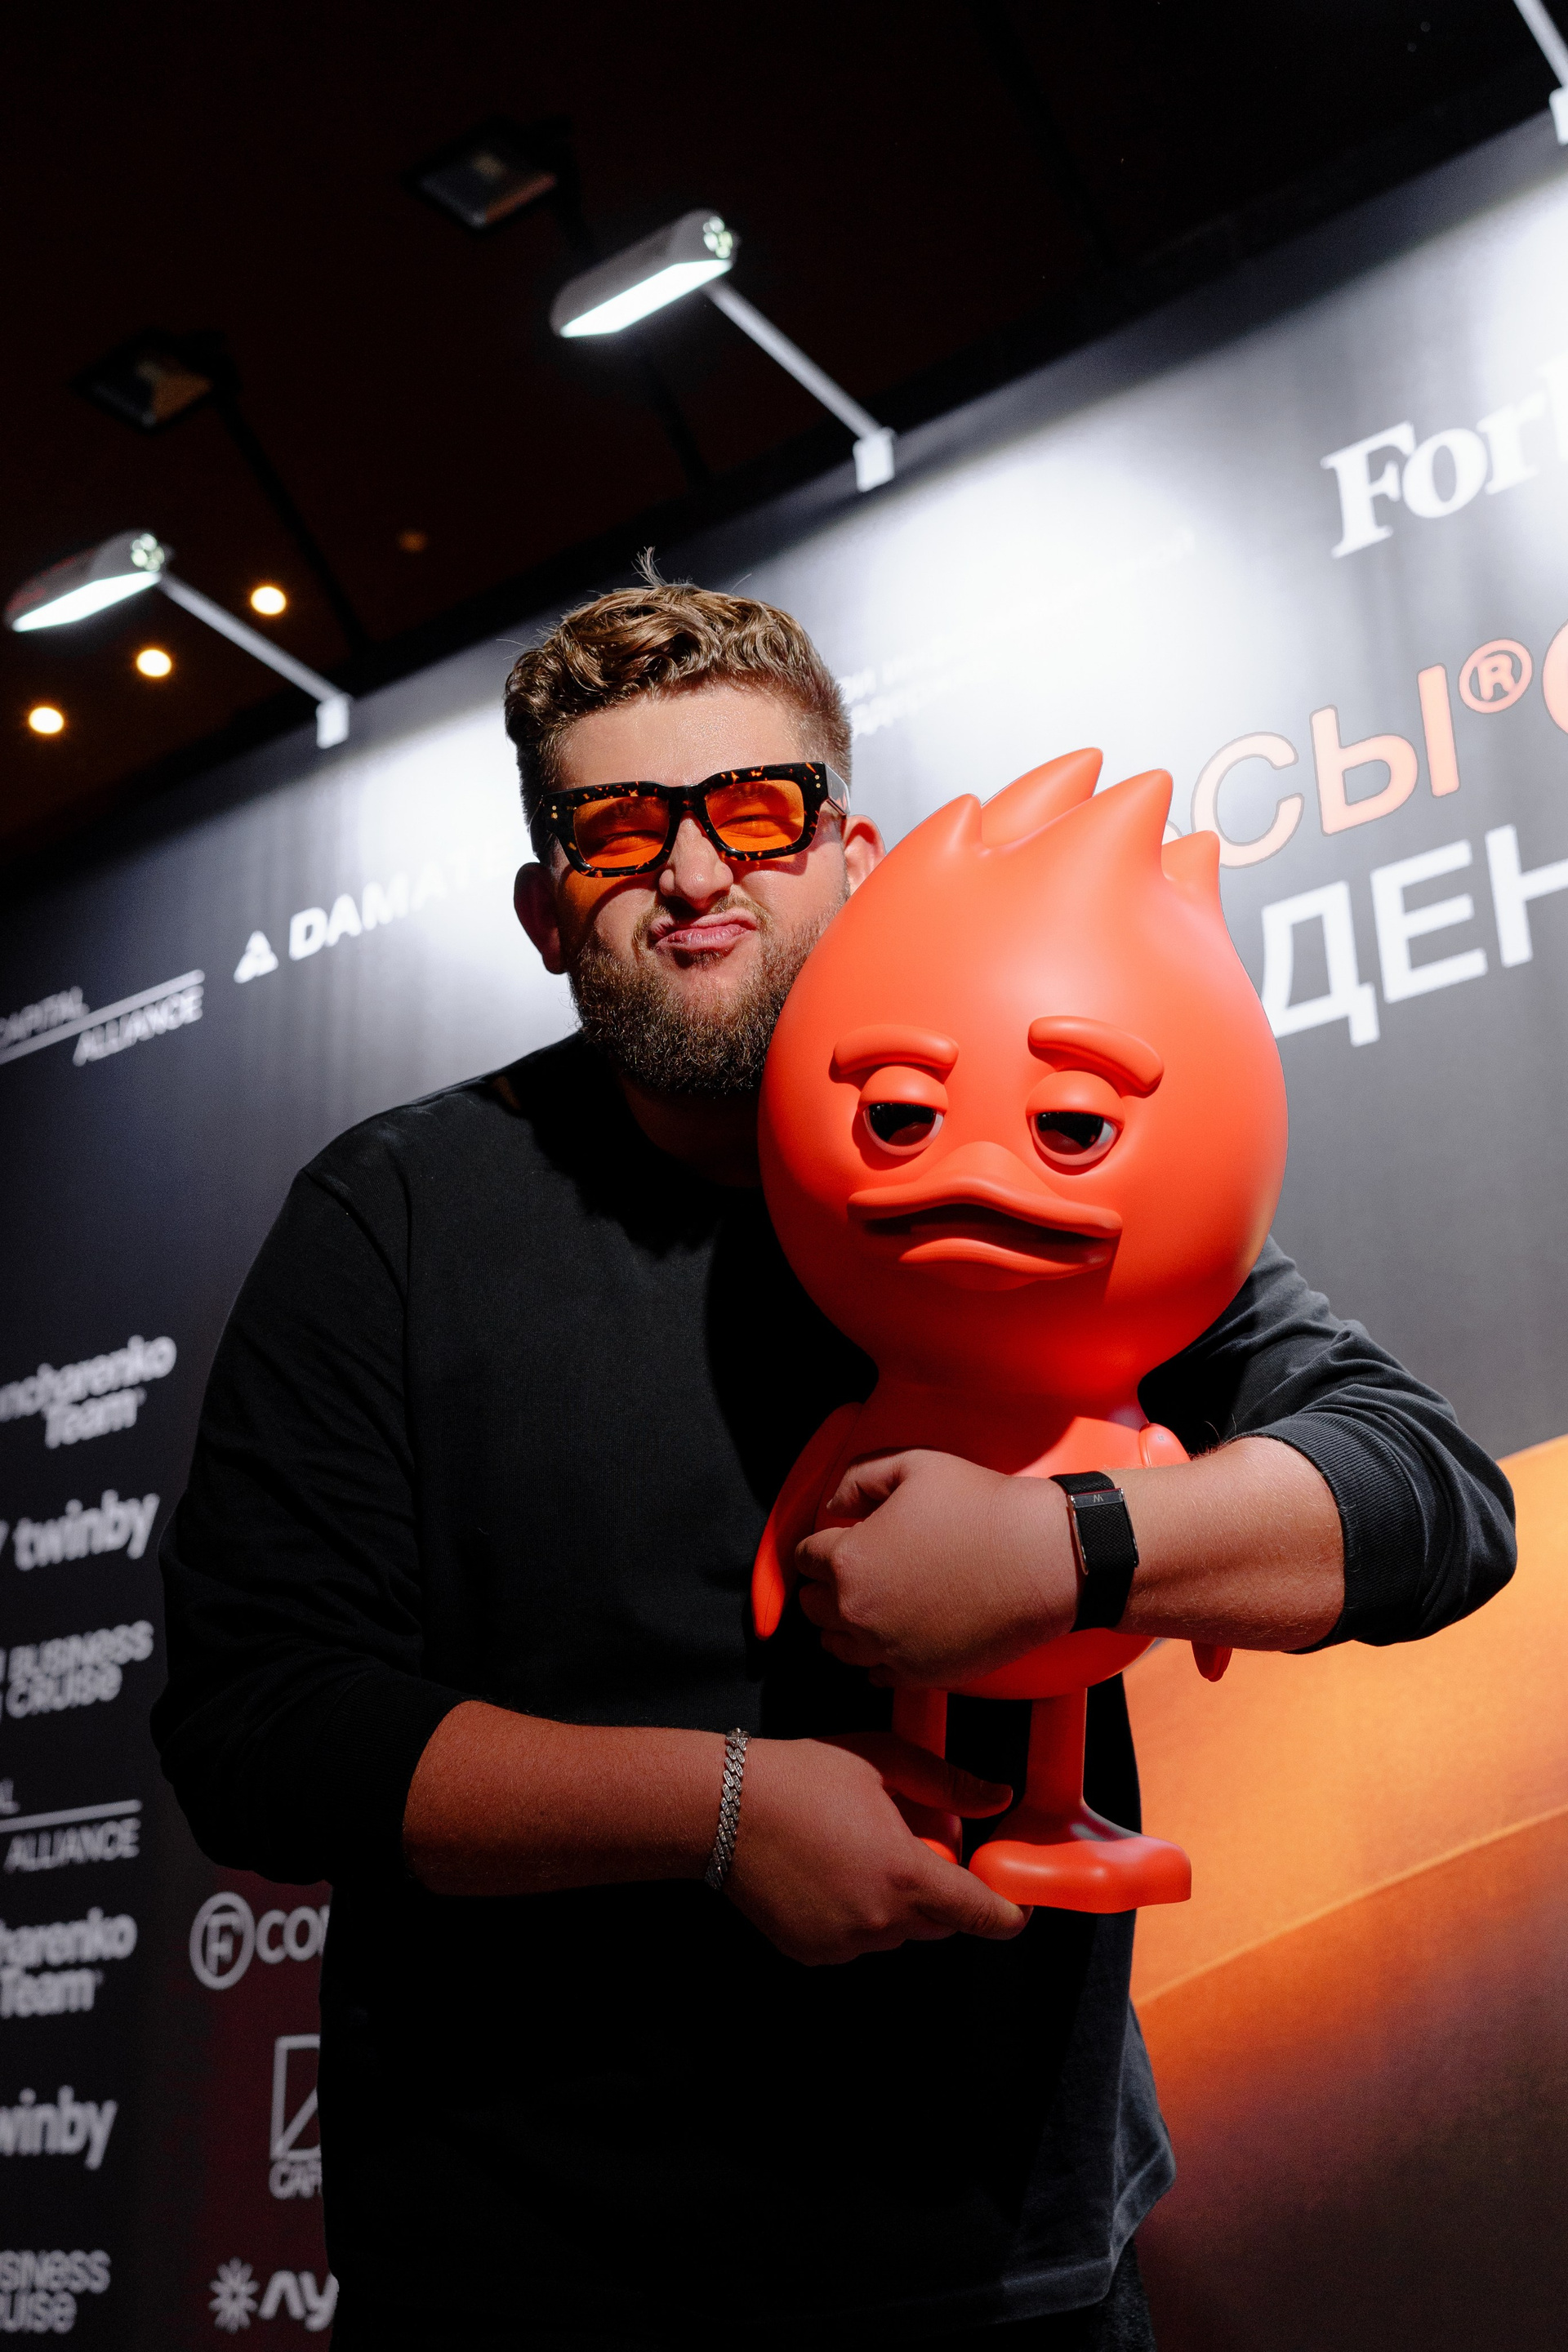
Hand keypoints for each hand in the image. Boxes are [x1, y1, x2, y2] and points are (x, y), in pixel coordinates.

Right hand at [725, 1734, 1026, 1963]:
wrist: (721, 1807)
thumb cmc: (803, 1776)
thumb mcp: (882, 1761)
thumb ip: (947, 1783)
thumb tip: (1000, 1798)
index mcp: (906, 1874)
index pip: (981, 1914)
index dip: (1007, 1914)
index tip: (1016, 1906)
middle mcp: (880, 1920)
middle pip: (938, 1923)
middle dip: (938, 1891)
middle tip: (907, 1844)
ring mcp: (844, 1943)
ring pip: (895, 1932)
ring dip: (894, 1903)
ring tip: (857, 1852)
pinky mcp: (812, 1953)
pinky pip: (855, 1941)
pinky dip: (855, 1916)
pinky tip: (827, 1874)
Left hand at [793, 1450, 1076, 1686]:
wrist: (1045, 1560)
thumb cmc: (983, 1508)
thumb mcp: (913, 1464)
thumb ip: (856, 1477)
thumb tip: (831, 1502)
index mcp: (849, 1561)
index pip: (804, 1557)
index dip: (823, 1543)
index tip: (842, 1539)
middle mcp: (858, 1613)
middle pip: (813, 1606)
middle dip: (827, 1584)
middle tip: (860, 1567)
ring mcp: (888, 1650)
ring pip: (838, 1645)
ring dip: (846, 1623)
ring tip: (875, 1601)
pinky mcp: (920, 1675)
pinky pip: (875, 1674)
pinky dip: (878, 1655)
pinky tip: (899, 1632)